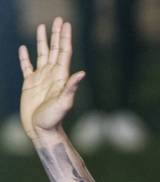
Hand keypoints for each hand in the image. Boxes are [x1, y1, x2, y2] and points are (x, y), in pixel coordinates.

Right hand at [18, 18, 84, 141]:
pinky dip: (25, 57)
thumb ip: (71, 88)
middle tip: (58, 19)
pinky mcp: (29, 84)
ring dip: (42, 41)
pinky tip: (24, 48)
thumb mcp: (64, 103)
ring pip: (41, 54)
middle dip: (56, 34)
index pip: (64, 52)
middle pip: (54, 49)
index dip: (65, 37)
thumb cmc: (53, 119)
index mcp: (60, 76)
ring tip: (42, 27)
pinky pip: (26, 66)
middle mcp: (51, 75)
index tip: (66, 24)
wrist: (41, 130)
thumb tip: (82, 73)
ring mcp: (40, 78)